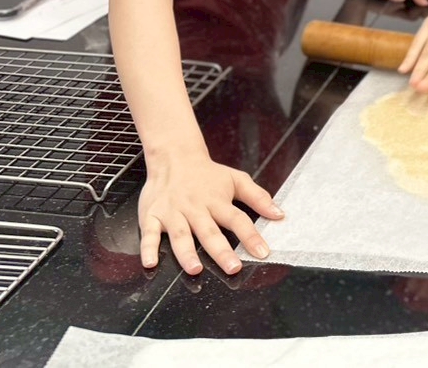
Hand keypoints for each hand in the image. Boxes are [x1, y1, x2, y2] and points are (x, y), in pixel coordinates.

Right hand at [137, 150, 281, 275]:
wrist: (174, 158)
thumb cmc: (208, 174)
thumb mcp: (236, 180)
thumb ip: (257, 197)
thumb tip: (280, 214)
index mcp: (217, 201)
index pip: (237, 219)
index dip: (251, 236)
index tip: (263, 252)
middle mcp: (196, 209)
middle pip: (210, 232)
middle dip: (222, 251)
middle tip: (233, 268)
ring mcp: (173, 213)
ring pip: (181, 235)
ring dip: (187, 253)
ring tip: (195, 269)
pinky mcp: (152, 216)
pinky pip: (148, 234)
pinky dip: (148, 248)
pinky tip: (150, 263)